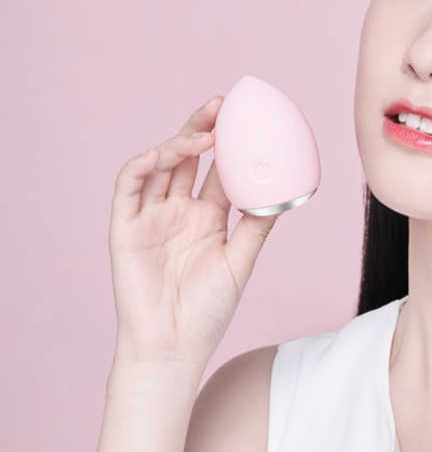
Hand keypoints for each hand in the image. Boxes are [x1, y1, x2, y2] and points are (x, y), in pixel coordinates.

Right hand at [109, 95, 279, 367]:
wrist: (173, 346)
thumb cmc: (208, 310)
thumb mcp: (241, 261)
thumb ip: (257, 225)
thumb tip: (285, 191)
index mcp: (207, 217)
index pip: (218, 169)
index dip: (230, 144)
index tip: (248, 118)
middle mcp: (179, 210)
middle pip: (189, 159)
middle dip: (203, 129)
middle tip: (222, 105)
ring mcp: (151, 216)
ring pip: (161, 166)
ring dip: (179, 143)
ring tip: (206, 132)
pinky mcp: (125, 227)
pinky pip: (129, 188)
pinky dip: (142, 166)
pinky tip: (162, 154)